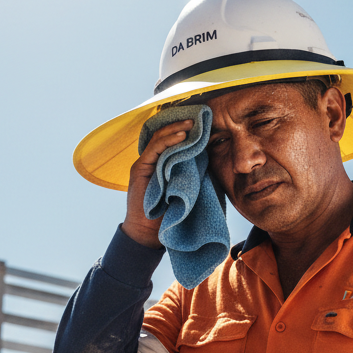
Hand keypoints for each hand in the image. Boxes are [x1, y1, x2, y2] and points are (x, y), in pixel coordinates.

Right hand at [121, 119, 193, 247]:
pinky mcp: (139, 168)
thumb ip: (193, 175)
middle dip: (181, 125)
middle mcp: (152, 161)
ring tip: (191, 124)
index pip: (172, 141)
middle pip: (165, 136)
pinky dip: (168, 141)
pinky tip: (181, 136)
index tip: (203, 125)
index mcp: (163, 165)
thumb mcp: (186, 190)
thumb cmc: (169, 215)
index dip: (185, 132)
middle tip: (198, 119)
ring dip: (176, 129)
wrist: (149, 234)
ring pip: (160, 139)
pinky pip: (154, 149)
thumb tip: (213, 163)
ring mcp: (145, 164)